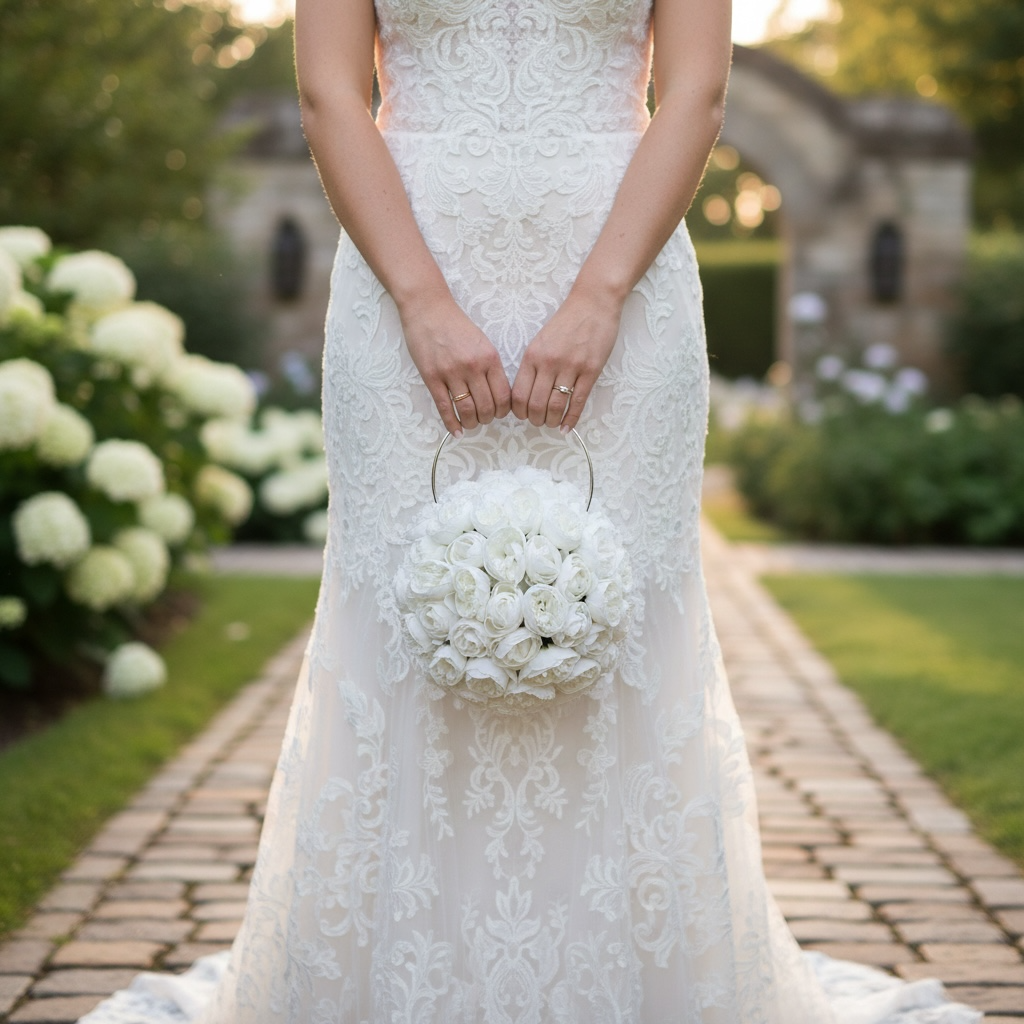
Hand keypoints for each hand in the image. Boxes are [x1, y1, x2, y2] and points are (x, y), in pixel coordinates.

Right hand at [398, 287, 510, 436]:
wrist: (428, 309)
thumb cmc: (456, 325)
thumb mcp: (482, 342)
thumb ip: (490, 366)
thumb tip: (497, 394)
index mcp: (489, 358)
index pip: (504, 395)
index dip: (503, 411)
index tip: (498, 412)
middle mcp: (473, 367)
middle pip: (487, 407)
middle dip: (487, 419)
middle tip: (484, 419)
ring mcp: (451, 373)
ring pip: (467, 410)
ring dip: (471, 423)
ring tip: (471, 424)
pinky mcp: (432, 377)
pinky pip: (445, 407)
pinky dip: (451, 423)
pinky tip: (456, 432)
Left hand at [511, 285, 623, 432]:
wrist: (593, 303)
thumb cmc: (567, 322)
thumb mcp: (541, 341)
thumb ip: (533, 365)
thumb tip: (526, 394)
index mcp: (533, 356)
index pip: (518, 394)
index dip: (519, 411)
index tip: (523, 415)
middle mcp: (549, 363)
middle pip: (535, 404)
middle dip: (535, 420)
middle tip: (538, 421)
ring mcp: (571, 367)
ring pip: (556, 406)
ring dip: (551, 421)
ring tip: (552, 423)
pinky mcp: (591, 371)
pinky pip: (578, 402)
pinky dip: (571, 419)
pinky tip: (567, 427)